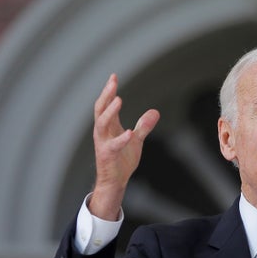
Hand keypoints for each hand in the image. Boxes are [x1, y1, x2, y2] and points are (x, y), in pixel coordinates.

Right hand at [89, 74, 159, 219]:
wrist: (115, 181)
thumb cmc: (122, 160)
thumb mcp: (136, 140)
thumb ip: (144, 126)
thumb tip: (156, 112)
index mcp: (109, 126)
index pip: (106, 104)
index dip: (109, 91)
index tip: (114, 76)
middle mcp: (103, 132)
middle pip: (100, 109)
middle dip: (106, 95)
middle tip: (112, 82)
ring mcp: (103, 143)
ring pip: (102, 123)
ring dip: (110, 111)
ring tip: (119, 100)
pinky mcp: (107, 155)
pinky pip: (113, 145)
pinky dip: (121, 139)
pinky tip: (130, 133)